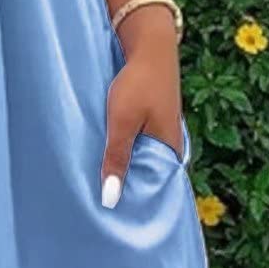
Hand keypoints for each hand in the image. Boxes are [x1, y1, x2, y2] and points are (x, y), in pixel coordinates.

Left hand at [100, 45, 182, 210]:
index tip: (116, 221)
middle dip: (127, 190)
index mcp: (170, 151)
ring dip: (123, 170)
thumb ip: (116, 158)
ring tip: (98, 189)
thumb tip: (110, 199)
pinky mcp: (150, 123)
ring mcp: (161, 133)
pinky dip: (123, 154)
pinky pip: (137, 147)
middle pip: (146, 177)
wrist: (149, 47)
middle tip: (99, 209)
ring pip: (140, 161)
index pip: (155, 190)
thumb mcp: (122, 123)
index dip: (136, 204)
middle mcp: (169, 146)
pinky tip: (105, 160)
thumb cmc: (138, 84)